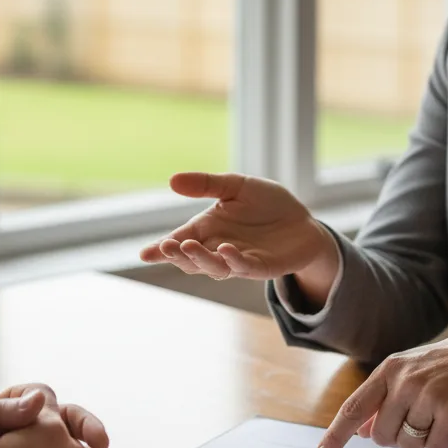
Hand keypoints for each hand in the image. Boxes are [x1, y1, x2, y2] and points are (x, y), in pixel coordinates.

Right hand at [139, 172, 335, 285]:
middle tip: (166, 246)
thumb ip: (206, 184)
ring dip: (198, 259)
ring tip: (186, 247)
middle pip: (190, 258)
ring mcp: (237, 260)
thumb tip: (172, 180)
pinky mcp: (260, 267)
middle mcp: (217, 247)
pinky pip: (243, 266)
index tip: (145, 254)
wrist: (302, 221)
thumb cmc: (266, 204)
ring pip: (212, 266)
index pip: (178, 241)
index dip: (161, 249)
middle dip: (175, 255)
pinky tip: (226, 249)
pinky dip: (233, 260)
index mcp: (206, 229)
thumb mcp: (235, 186)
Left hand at [315, 327, 447, 447]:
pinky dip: (445, 441)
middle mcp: (404, 382)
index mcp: (388, 370)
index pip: (353, 408)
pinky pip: (436, 447)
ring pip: (408, 444)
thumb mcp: (409, 373)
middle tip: (419, 419)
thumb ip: (382, 400)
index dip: (335, 435)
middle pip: (382, 436)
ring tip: (440, 414)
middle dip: (397, 437)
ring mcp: (428, 396)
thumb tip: (360, 432)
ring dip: (423, 438)